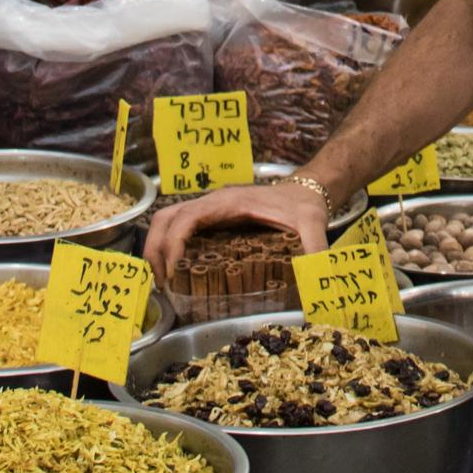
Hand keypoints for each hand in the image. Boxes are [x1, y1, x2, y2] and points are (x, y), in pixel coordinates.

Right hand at [144, 178, 329, 284]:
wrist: (308, 189)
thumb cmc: (305, 205)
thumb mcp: (312, 224)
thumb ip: (315, 248)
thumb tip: (317, 279)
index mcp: (229, 202)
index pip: (187, 217)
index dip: (173, 243)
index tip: (172, 271)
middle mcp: (213, 203)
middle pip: (166, 218)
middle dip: (155, 248)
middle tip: (160, 283)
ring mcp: (209, 209)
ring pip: (166, 220)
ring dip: (156, 246)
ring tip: (161, 279)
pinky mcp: (211, 218)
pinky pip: (178, 227)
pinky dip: (167, 245)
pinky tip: (173, 271)